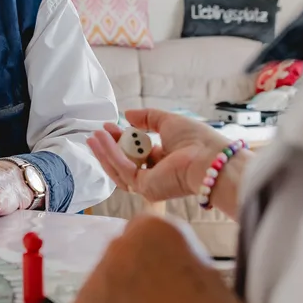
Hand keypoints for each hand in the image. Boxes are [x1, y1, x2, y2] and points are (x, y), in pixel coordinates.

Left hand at [70, 215, 271, 302]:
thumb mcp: (209, 274)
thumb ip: (177, 258)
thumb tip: (162, 266)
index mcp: (154, 229)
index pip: (147, 230)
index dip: (162, 257)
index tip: (172, 277)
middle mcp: (117, 248)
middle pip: (122, 255)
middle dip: (136, 276)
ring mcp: (93, 284)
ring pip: (104, 287)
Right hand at [87, 109, 230, 203]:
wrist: (209, 159)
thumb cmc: (197, 140)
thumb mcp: (169, 122)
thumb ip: (148, 117)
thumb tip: (128, 114)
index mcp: (164, 162)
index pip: (136, 153)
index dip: (122, 140)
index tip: (111, 126)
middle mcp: (156, 175)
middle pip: (125, 163)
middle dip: (110, 147)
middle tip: (98, 132)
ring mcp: (149, 184)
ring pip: (120, 169)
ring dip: (105, 152)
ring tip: (93, 136)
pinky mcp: (145, 188)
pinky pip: (123, 169)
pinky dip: (111, 153)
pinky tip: (102, 139)